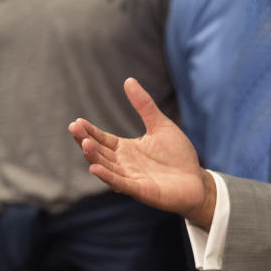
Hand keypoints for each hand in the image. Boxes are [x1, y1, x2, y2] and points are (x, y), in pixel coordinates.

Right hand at [68, 77, 216, 228]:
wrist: (196, 180)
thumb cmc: (177, 154)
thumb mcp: (160, 125)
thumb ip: (144, 105)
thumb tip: (128, 80)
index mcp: (126, 149)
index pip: (102, 139)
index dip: (89, 131)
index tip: (76, 122)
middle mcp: (124, 164)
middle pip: (99, 152)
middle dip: (86, 141)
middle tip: (74, 128)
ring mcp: (131, 178)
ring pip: (107, 168)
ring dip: (94, 156)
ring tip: (84, 143)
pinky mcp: (141, 190)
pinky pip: (121, 183)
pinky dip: (108, 177)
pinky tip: (95, 168)